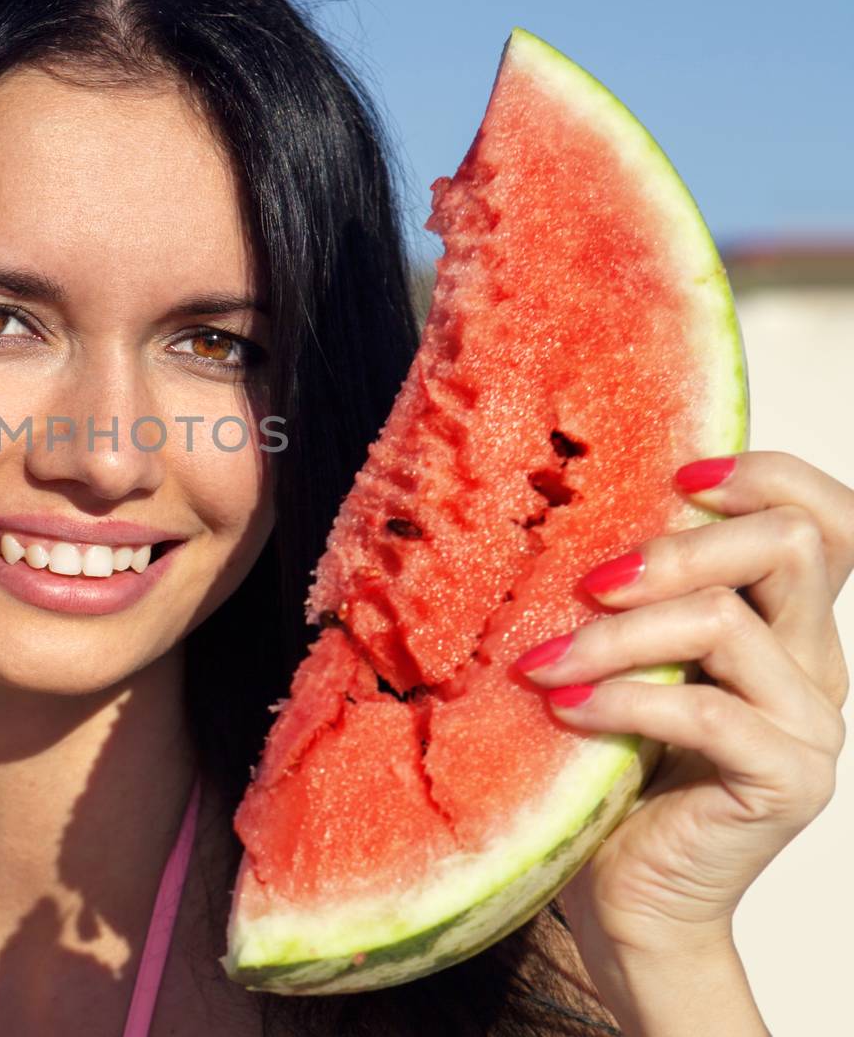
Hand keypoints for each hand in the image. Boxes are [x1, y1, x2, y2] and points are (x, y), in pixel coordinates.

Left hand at [512, 451, 849, 981]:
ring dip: (617, 636)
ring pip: (728, 622)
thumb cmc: (612, 768)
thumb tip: (566, 507)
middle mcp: (811, 662)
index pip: (829, 518)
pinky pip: (708, 713)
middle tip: (588, 584)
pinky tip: (565, 709)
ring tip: (543, 664)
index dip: (768, 475)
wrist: (629, 894)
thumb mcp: (623, 660)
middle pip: (790, 544)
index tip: (677, 476)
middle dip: (675, 547)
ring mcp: (811, 723)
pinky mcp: (789, 779)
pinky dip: (623, 701)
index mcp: (783, 621)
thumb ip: (632, 597)